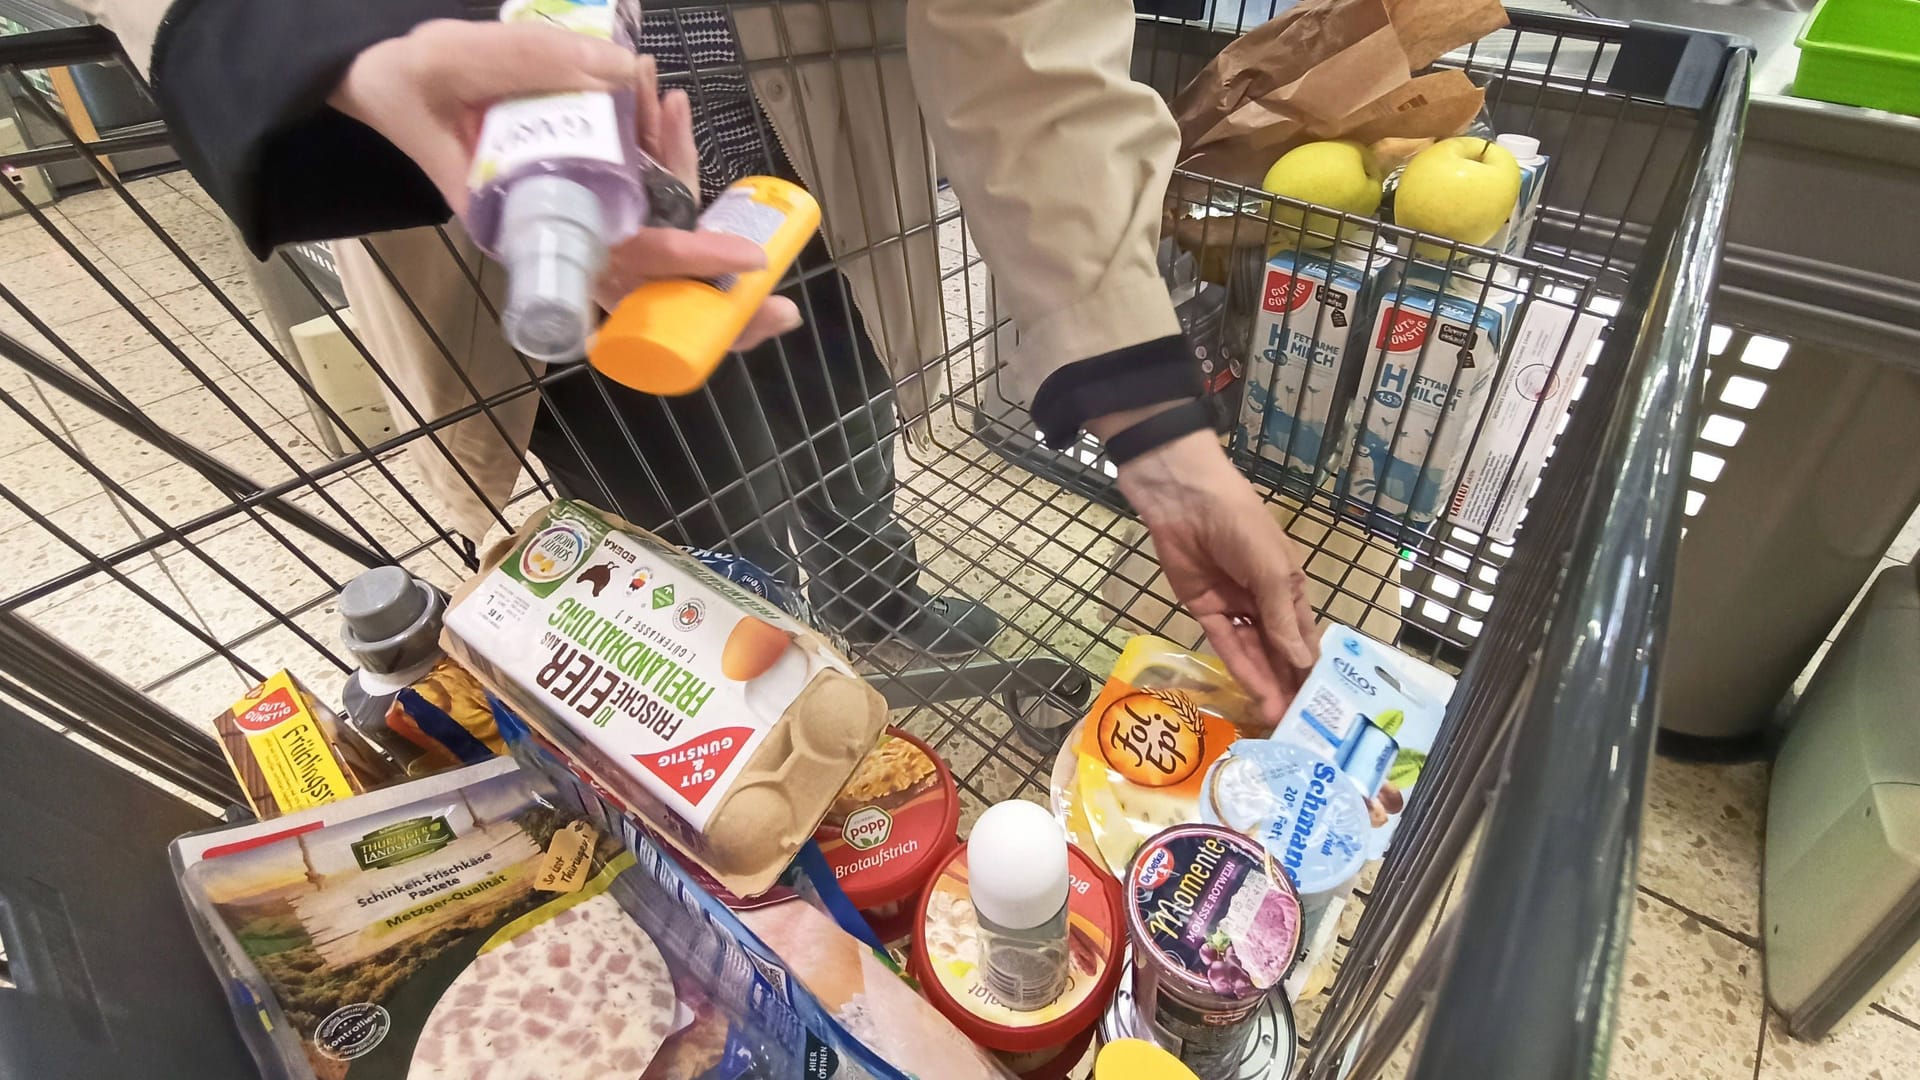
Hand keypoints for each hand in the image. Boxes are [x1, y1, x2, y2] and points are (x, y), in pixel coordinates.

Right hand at [329, 21, 800, 351]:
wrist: (383, 83)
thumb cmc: (406, 83)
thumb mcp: (451, 57)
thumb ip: (529, 60)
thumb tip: (626, 73)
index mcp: (527, 224)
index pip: (621, 259)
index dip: (685, 263)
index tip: (743, 261)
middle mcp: (559, 231)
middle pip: (652, 277)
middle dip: (714, 287)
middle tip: (777, 297)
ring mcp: (574, 212)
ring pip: (655, 222)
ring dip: (678, 165)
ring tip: (664, 100)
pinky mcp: (582, 188)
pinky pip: (642, 187)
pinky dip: (663, 147)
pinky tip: (663, 104)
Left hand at [1101, 417, 1320, 725]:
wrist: (1184, 498)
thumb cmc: (1240, 524)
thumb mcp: (1270, 570)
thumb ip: (1282, 619)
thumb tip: (1304, 663)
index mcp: (1290, 586)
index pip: (1305, 636)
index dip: (1312, 668)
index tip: (1324, 703)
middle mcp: (1265, 601)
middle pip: (1279, 650)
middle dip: (1289, 683)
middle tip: (1300, 723)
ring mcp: (1234, 606)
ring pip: (1254, 653)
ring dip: (1266, 683)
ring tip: (1279, 717)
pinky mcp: (1204, 610)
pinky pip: (1225, 644)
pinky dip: (1240, 667)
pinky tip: (1255, 692)